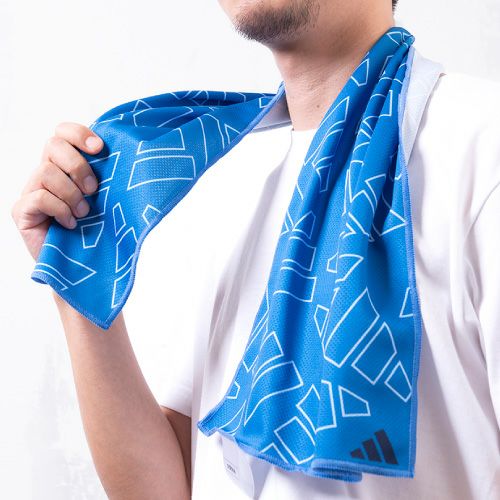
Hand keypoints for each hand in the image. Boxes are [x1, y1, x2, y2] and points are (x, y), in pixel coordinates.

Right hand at [11, 122, 103, 260]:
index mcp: (64, 165)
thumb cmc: (96, 229)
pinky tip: (70, 224)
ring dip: (72, 194)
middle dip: (78, 166)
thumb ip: (106, 176)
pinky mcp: (22, 211)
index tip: (100, 148)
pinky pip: (40, 197)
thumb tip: (128, 155)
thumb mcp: (106, 198)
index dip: (79, 134)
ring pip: (47, 172)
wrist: (82, 266)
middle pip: (52, 144)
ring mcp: (30, 191)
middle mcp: (45, 174)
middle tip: (94, 190)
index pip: (62, 132)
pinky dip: (60, 210)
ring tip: (83, 214)